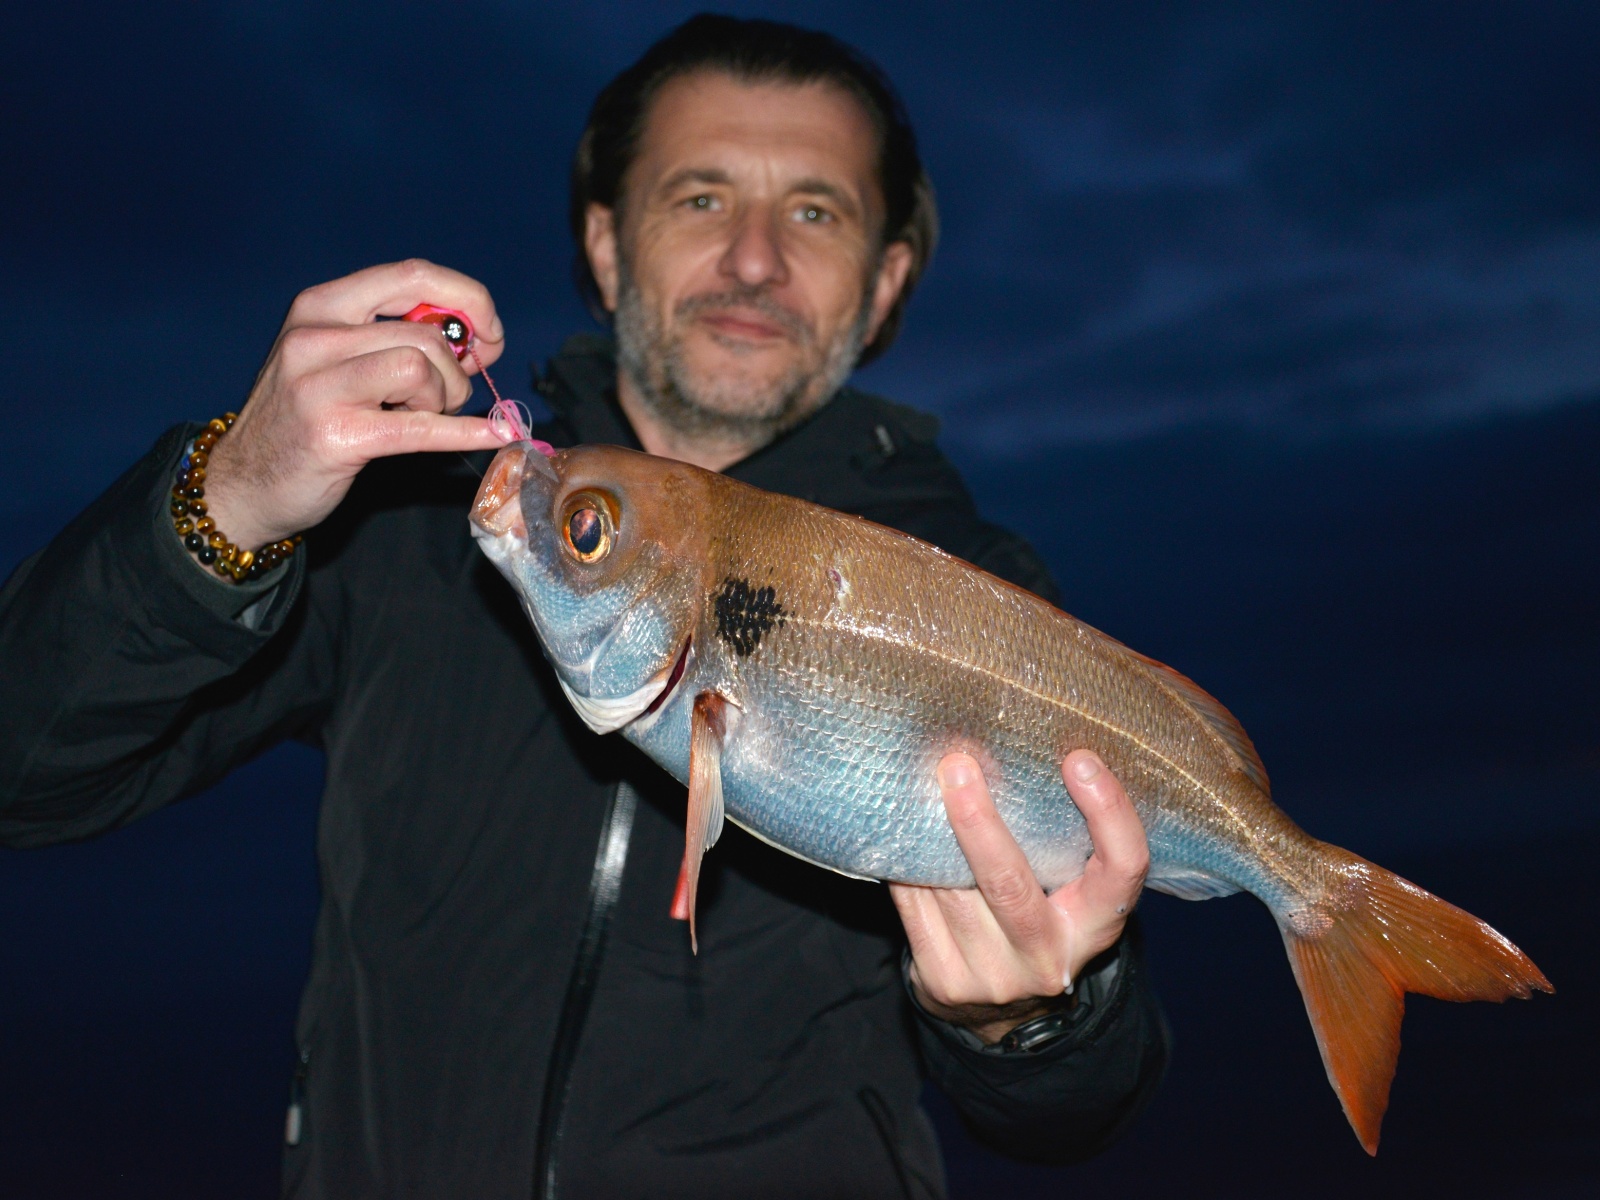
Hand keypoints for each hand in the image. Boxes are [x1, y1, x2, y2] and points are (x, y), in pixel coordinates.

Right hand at [203, 259, 507, 548]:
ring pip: (423, 370)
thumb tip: (473, 337)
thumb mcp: (336, 358)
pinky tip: (494, 435)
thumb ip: (395, 337)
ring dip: (444, 400)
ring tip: (422, 418)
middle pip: (425, 335)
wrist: (243, 483)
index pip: (412, 276)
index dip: (468, 299)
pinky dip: (466, 432)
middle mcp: (315, 336)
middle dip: (456, 372)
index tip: (490, 333)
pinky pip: (421, 427)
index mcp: (321, 305)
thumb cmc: (303, 418)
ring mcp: (320, 385)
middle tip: (444, 400)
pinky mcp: (336, 435)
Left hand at [889, 750, 1148, 1043]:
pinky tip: (902, 832)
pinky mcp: (944, 982)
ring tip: (920, 786)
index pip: (1124, 869)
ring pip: (951, 892)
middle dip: (978, 822)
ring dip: (931, 838)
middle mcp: (1049, 957)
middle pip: (1010, 885)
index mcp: (1095, 927)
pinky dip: (907, 865)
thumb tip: (1013, 753)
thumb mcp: (1068, 889)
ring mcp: (994, 976)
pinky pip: (914, 908)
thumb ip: (1057, 841)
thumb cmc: (1041, 919)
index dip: (1109, 813)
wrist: (1004, 1012)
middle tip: (956, 764)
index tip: (1079, 759)